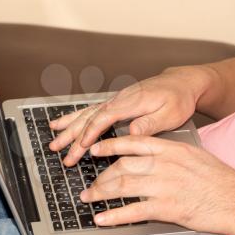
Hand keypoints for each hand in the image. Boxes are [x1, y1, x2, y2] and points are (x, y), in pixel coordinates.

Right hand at [49, 66, 211, 165]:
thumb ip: (149, 123)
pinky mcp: (114, 103)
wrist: (180, 83)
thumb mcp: (170, 113)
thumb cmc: (177, 99)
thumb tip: (130, 131)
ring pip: (85, 114)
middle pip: (89, 118)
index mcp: (129, 103)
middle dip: (72, 135)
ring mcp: (113, 101)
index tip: (81, 147)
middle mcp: (117, 100)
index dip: (90, 133)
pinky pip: (90, 110)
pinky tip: (63, 122)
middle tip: (58, 150)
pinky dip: (74, 117)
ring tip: (53, 138)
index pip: (103, 118)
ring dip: (68, 127)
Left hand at [80, 135, 234, 234]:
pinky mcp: (166, 208)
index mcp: (170, 149)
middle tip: (90, 184)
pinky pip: (133, 211)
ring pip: (122, 186)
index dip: (109, 145)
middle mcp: (163, 164)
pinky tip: (102, 218)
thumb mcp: (192, 155)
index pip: (132, 142)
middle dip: (102, 176)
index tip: (95, 149)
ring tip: (88, 198)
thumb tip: (144, 155)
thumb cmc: (217, 178)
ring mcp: (163, 186)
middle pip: (122, 166)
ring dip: (101, 193)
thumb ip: (166, 153)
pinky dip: (114, 215)